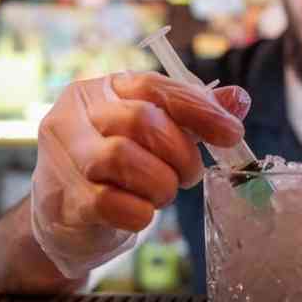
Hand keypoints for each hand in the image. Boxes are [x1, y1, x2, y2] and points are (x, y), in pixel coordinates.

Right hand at [31, 71, 249, 277]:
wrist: (68, 215)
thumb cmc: (120, 164)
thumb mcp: (158, 131)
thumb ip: (195, 113)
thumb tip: (240, 99)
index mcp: (104, 88)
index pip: (155, 86)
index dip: (200, 109)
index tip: (233, 133)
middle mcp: (77, 114)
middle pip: (141, 120)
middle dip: (181, 152)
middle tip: (192, 174)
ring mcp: (63, 156)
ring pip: (122, 157)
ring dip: (160, 182)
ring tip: (166, 192)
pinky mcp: (62, 198)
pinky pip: (108, 203)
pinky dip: (139, 212)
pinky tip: (143, 212)